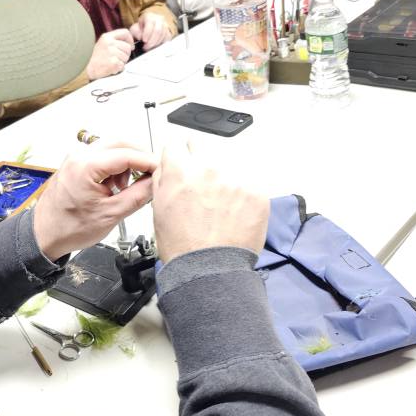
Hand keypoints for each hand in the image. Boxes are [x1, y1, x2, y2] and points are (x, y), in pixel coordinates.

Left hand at [33, 146, 157, 259]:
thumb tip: (155, 182)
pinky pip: (101, 156)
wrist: (45, 234)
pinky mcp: (76, 164)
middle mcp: (79, 156)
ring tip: (127, 187)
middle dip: (139, 158)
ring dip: (126, 163)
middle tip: (151, 174)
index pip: (127, 155)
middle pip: (120, 144)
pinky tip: (115, 186)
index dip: (148, 162)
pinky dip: (114, 167)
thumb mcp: (111, 214)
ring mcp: (76, 158)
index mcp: (86, 166)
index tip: (161, 170)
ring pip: (111, 148)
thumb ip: (138, 195)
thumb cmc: (69, 227)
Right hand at [86, 29, 134, 79]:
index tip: (130, 46)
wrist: (84, 69)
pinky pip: (122, 66)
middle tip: (116, 58)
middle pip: (128, 47)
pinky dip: (118, 69)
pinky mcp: (113, 63)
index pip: (125, 33)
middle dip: (125, 54)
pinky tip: (110, 68)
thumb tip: (129, 44)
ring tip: (111, 63)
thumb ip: (114, 41)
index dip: (130, 40)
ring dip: (121, 62)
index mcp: (107, 37)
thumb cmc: (93, 58)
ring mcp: (111, 53)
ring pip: (126, 57)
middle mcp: (109, 43)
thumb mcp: (102, 44)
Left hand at [129, 13, 172, 50]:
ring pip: (163, 36)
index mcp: (150, 16)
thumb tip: (140, 37)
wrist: (148, 28)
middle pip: (158, 31)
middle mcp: (159, 20)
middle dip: (151, 41)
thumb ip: (135, 32)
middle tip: (145, 47)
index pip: (150, 24)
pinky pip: (167, 39)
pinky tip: (154, 47)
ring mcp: (165, 26)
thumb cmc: (140, 28)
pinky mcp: (168, 33)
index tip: (144, 40)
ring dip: (155, 44)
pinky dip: (160, 44)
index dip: (147, 33)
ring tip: (148, 48)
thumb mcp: (134, 28)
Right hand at [152, 143, 268, 262]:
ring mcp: (235, 179)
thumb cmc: (183, 246)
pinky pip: (249, 184)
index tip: (184, 163)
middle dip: (202, 163)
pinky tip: (235, 214)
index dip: (179, 156)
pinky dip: (244, 196)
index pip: (178, 145)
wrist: (210, 270)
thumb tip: (169, 165)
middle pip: (205, 148)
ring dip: (225, 179)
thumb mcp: (158, 208)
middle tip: (204, 187)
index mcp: (181, 170)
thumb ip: (164, 179)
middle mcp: (208, 168)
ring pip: (229, 165)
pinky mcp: (257, 192)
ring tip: (221, 206)